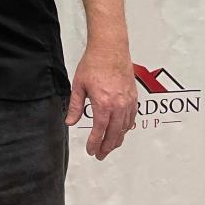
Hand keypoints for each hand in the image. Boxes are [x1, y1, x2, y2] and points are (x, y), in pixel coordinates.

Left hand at [65, 45, 136, 159]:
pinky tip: (120, 131)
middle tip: (100, 155)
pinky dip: (126, 128)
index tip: (91, 151)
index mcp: (103, 104)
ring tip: (109, 146)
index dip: (95, 143)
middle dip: (107, 147)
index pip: (99, 131)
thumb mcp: (78, 85)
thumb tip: (70, 122)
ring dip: (117, 139)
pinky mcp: (134, 98)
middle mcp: (119, 106)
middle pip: (114, 134)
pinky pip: (131, 118)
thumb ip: (75, 106)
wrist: (110, 49)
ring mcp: (128, 102)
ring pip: (125, 128)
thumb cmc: (94, 64)